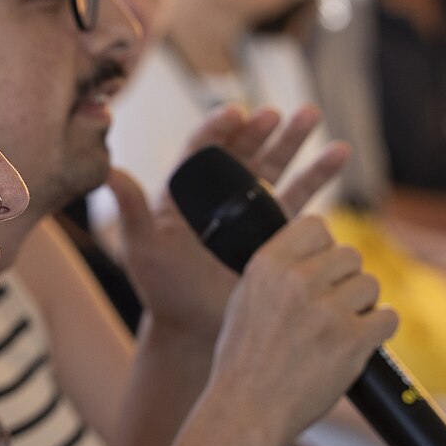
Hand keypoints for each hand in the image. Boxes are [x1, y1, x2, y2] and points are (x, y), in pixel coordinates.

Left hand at [114, 105, 352, 342]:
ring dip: (295, 140)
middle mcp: (219, 198)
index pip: (202, 151)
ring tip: (312, 114)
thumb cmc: (164, 292)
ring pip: (275, 167)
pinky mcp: (276, 232)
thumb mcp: (143, 249)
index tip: (236, 114)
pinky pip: (301, 198)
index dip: (218, 130)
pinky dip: (319, 174)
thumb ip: (130, 210)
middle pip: (244, 152)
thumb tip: (107, 170)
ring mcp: (250, 213)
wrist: (198, 332)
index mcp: (185, 195)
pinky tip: (339, 153)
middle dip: (263, 129)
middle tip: (279, 114)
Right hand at [206, 214, 398, 445]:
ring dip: (362, 306)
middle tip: (331, 308)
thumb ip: (277, 271)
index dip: (323, 250)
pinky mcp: (352, 340)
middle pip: (350, 255)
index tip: (320, 271)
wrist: (246, 411)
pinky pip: (388, 317)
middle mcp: (298, 281)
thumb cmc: (243, 361)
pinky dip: (379, 330)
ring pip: (370, 284)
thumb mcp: (245, 299)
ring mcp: (327, 311)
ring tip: (339, 330)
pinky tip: (359, 342)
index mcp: (267, 264)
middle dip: (345, 281)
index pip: (317, 227)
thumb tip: (313, 252)